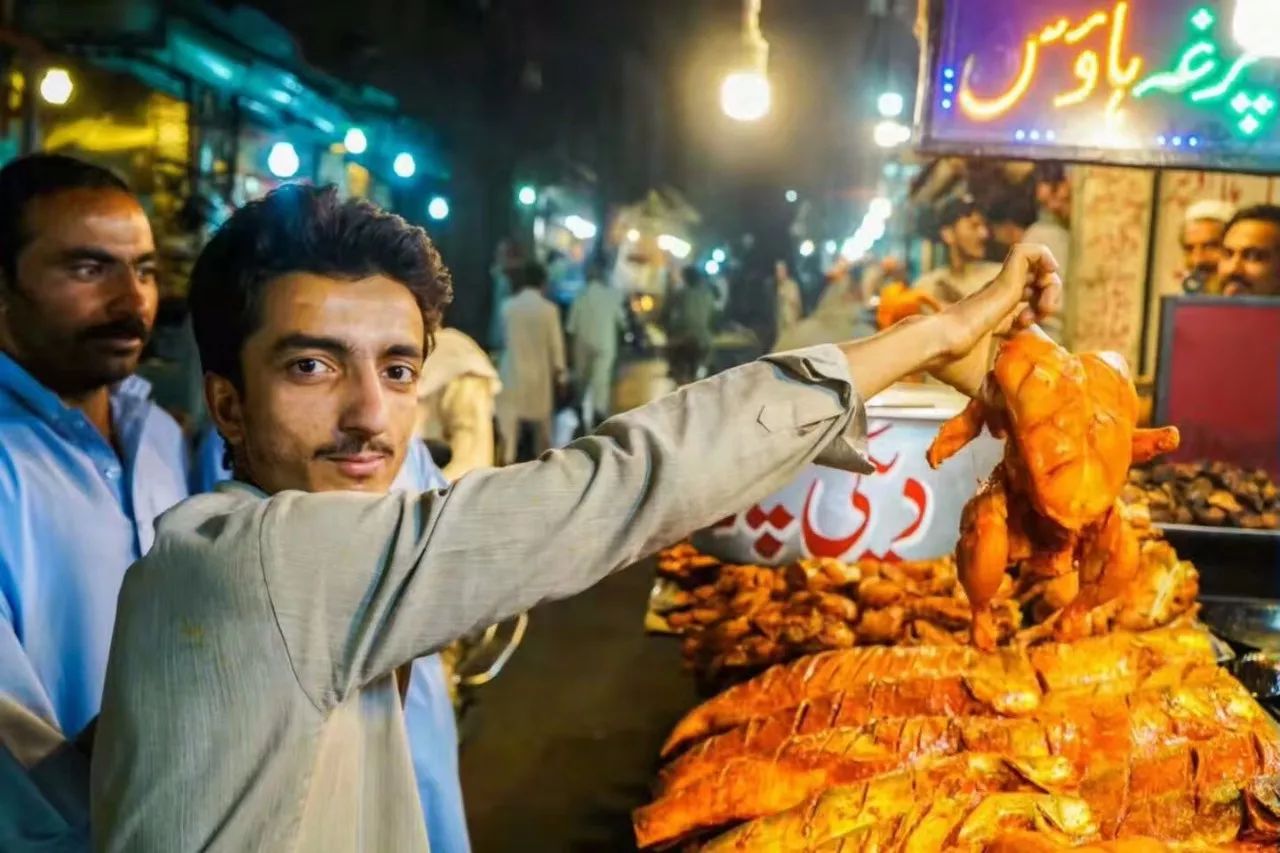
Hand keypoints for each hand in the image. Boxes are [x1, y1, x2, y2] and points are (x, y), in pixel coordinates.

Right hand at [928, 243, 1062, 395]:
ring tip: (1045, 302)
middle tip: (1041, 314)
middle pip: (1036, 284)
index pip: (1028, 306)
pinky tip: (1047, 274)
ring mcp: (1003, 289)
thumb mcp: (982, 386)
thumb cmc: (953, 365)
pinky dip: (1042, 257)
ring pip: (1037, 267)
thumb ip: (997, 398)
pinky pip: (1027, 252)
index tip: (1030, 328)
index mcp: (998, 321)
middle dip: (1049, 296)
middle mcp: (1001, 301)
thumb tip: (1007, 421)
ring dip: (1051, 282)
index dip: (1039, 313)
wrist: (939, 348)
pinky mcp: (1003, 279)